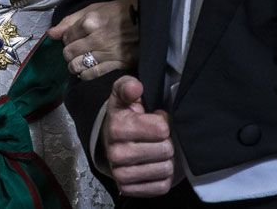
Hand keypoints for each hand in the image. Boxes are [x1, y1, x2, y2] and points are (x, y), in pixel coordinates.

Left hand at [48, 0, 137, 78]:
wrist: (147, 20)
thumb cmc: (119, 11)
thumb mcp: (94, 8)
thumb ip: (70, 20)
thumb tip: (51, 34)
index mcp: (90, 21)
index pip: (66, 37)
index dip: (67, 38)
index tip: (73, 37)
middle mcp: (96, 39)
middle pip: (69, 53)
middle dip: (68, 52)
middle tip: (74, 50)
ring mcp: (106, 53)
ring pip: (77, 66)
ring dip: (74, 64)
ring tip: (78, 60)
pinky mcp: (117, 64)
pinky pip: (92, 74)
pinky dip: (84, 74)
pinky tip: (85, 70)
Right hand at [103, 75, 174, 196]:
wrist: (110, 140)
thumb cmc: (123, 114)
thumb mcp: (122, 94)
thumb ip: (128, 85)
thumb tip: (136, 88)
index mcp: (117, 128)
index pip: (161, 129)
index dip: (163, 121)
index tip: (155, 118)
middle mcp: (116, 154)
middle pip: (165, 150)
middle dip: (166, 141)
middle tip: (156, 136)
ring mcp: (122, 175)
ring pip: (165, 169)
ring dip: (166, 159)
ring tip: (156, 150)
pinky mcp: (129, 190)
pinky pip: (161, 186)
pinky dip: (163, 176)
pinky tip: (155, 164)